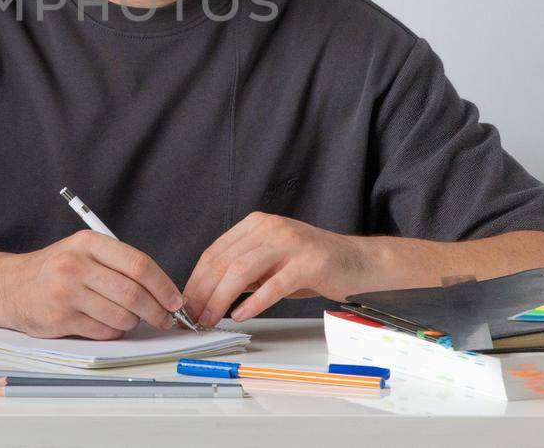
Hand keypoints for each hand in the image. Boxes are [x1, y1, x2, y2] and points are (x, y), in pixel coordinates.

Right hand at [0, 231, 186, 339]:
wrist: (10, 287)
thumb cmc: (54, 270)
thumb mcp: (82, 252)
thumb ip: (118, 265)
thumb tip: (161, 290)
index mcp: (88, 242)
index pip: (138, 263)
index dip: (163, 285)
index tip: (175, 299)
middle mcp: (76, 264)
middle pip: (132, 293)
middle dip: (156, 311)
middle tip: (164, 318)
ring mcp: (66, 292)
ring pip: (120, 316)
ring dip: (132, 322)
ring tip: (128, 319)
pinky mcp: (60, 318)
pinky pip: (102, 331)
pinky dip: (112, 332)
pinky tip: (105, 323)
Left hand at [182, 212, 374, 326]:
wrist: (357, 261)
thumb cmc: (311, 266)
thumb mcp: (271, 263)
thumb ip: (243, 273)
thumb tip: (208, 295)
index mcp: (256, 225)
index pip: (215, 251)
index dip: (196, 279)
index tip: (186, 302)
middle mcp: (270, 228)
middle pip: (224, 261)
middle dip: (203, 292)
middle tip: (193, 316)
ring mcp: (290, 243)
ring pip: (242, 270)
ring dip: (221, 298)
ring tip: (210, 318)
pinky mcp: (309, 262)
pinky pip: (273, 284)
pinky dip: (253, 302)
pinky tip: (240, 315)